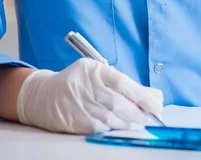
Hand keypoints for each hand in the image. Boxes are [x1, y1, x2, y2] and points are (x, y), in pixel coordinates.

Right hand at [16, 58, 163, 133]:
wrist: (43, 96)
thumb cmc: (79, 81)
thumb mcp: (98, 73)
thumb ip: (124, 83)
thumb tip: (154, 95)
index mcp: (95, 70)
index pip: (123, 83)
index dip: (142, 95)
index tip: (157, 103)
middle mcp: (87, 87)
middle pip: (119, 103)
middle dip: (138, 112)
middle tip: (150, 116)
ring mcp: (80, 106)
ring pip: (111, 118)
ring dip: (128, 122)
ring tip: (138, 122)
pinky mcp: (75, 122)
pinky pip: (100, 128)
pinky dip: (113, 128)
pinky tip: (120, 126)